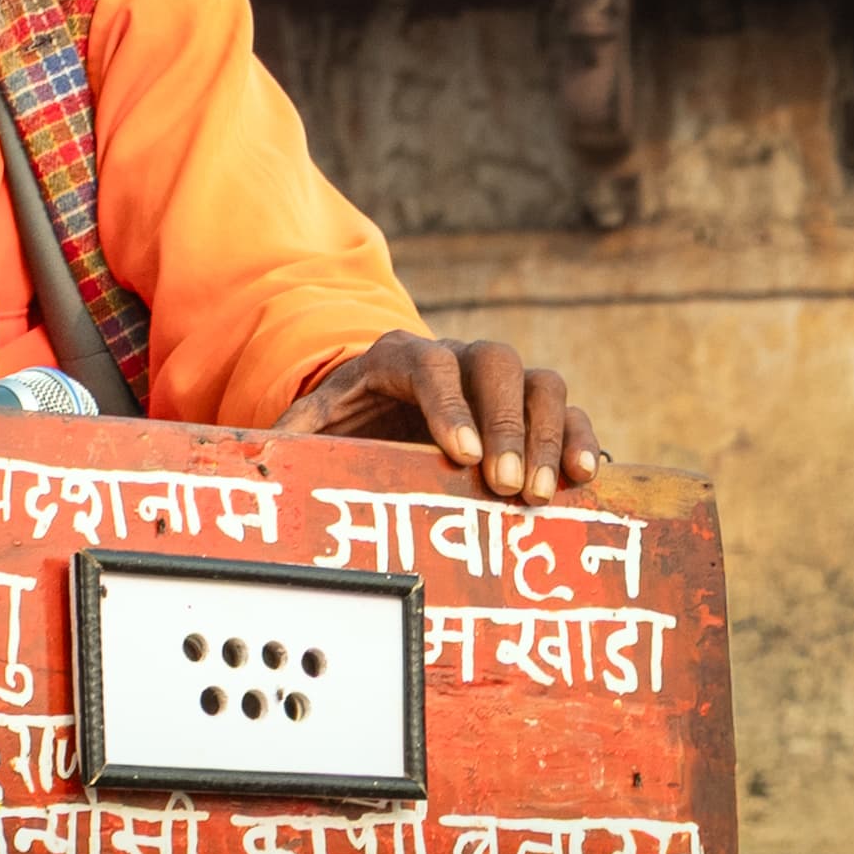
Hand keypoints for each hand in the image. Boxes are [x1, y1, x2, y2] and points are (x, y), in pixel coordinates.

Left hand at [273, 332, 597, 503]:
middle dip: (504, 425)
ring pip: (539, 382)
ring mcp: (501, 381)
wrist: (388, 408)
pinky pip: (569, 410)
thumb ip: (299, 435)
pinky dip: (580, 437)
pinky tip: (586, 477)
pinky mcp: (532, 409)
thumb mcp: (323, 422)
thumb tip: (267, 456)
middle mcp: (459, 358)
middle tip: (506, 486)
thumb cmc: (356, 420)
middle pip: (495, 364)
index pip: (431, 364)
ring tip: (541, 495)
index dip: (450, 404)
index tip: (460, 454)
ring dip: (547, 436)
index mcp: (402, 357)